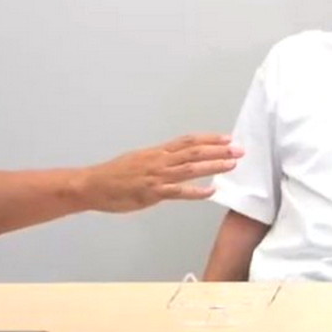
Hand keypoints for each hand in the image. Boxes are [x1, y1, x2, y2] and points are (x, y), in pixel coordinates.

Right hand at [77, 133, 241, 212]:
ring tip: (232, 164)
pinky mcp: (151, 193)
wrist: (92, 185)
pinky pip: (178, 191)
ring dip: (213, 165)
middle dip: (219, 150)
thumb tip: (177, 158)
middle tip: (239, 149)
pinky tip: (211, 191)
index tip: (227, 137)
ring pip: (190, 168)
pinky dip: (196, 191)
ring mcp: (156, 176)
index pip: (188, 141)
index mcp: (157, 152)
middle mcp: (159, 161)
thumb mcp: (140, 159)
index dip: (209, 138)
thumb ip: (160, 159)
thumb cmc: (115, 175)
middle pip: (194, 151)